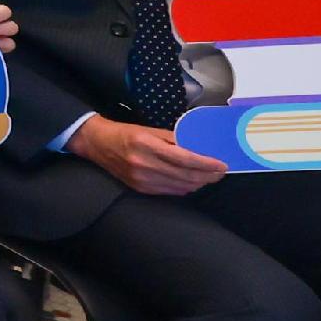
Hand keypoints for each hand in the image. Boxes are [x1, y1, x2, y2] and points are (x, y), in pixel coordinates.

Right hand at [72, 114, 225, 196]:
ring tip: (209, 177)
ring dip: (199, 183)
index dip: (207, 164)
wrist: (98, 144)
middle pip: (186, 176)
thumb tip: (198, 148)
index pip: (185, 159)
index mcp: (147, 145)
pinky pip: (170, 191)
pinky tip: (192, 182)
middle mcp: (145, 165)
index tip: (222, 164)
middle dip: (208, 176)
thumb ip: (174, 139)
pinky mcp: (141, 188)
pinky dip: (185, 188)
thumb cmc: (125, 133)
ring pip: (181, 186)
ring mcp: (142, 179)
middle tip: (221, 172)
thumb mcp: (149, 130)